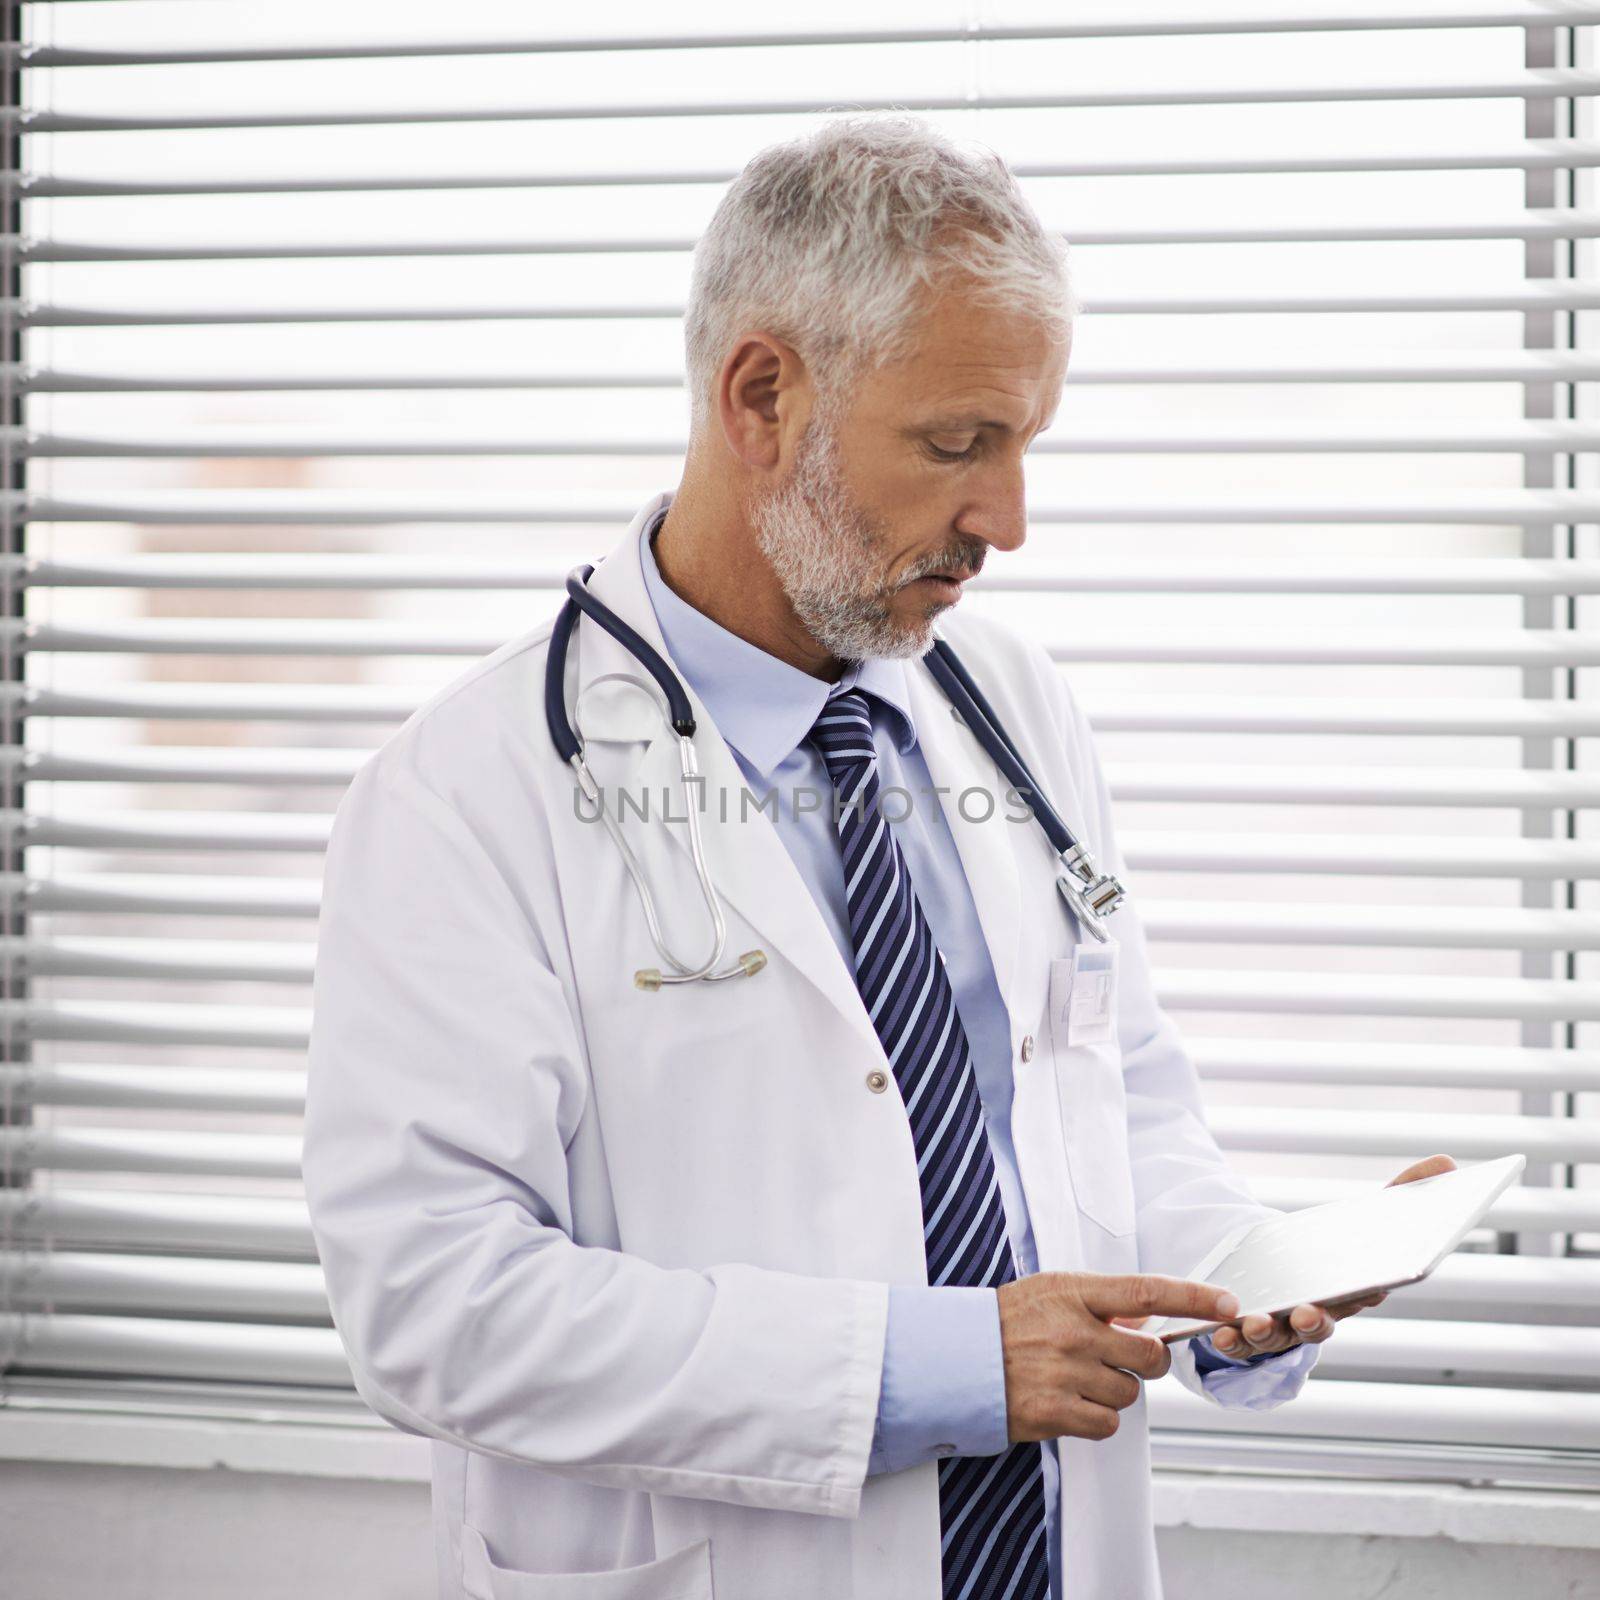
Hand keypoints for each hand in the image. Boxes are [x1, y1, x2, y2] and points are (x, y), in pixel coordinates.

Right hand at [998, 1270, 1240, 1442]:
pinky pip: (1106, 1423)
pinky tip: (1067, 1402)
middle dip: (1144, 1360)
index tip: (1229, 1302)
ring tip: (1076, 1379)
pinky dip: (1095, 1418)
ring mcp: (1064, 1372)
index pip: (1147, 1290)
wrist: (953, 1358)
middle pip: (1150, 1355)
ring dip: (1112, 1391)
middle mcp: (1073, 1330)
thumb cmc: (1005, 1321)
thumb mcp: (1049, 1293)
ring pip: (1130, 1393)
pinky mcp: (1054, 1412)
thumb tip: (1147, 1319)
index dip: (1194, 1296)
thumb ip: (1098, 1303)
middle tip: (1115, 1357)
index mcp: (1073, 1292)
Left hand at [1200, 1153, 1458, 1358]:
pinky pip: (1242, 1344)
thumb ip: (1403, 1193)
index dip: (1370, 1290)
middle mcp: (1322, 1315)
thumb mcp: (1366, 1217)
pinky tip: (1218, 1336)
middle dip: (1315, 1320)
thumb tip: (1449, 1162)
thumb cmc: (1337, 1249)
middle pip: (1322, 1323)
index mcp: (1353, 1289)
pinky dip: (1232, 1343)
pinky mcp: (1251, 1333)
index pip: (1367, 1292)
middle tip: (1306, 1312)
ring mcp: (1286, 1328)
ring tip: (1254, 1322)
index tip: (1372, 1285)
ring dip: (1266, 1334)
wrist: (1289, 1273)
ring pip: (1279, 1338)